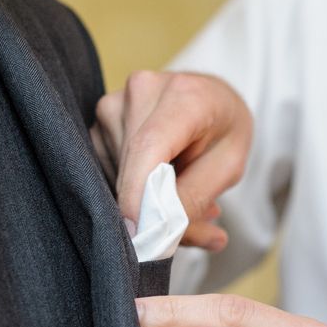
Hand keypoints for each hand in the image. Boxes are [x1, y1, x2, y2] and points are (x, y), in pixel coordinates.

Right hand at [91, 71, 251, 251]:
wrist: (210, 100)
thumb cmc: (224, 131)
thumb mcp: (228, 168)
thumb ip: (194, 199)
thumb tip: (158, 234)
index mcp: (185, 96)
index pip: (149, 147)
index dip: (139, 194)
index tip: (139, 233)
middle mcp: (141, 91)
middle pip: (131, 169)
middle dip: (151, 210)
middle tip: (191, 229)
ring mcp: (113, 105)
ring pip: (117, 176)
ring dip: (144, 202)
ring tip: (181, 197)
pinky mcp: (98, 123)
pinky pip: (108, 172)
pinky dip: (132, 191)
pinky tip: (158, 186)